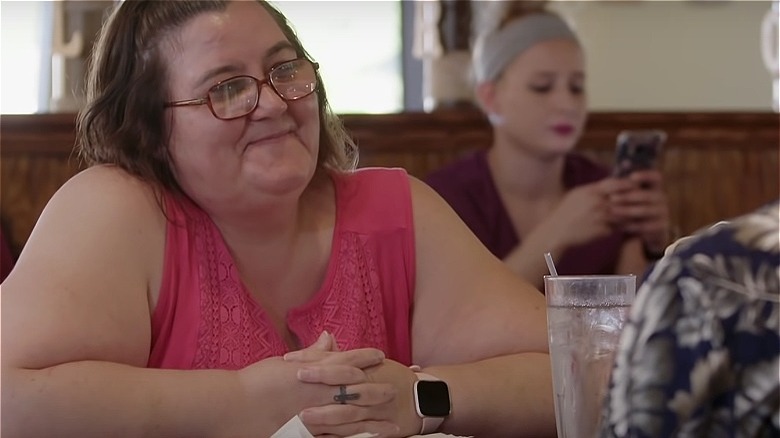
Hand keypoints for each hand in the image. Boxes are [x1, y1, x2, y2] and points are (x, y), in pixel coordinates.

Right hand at [235, 333, 395, 436]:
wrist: (233, 404)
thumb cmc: (256, 381)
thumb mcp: (285, 362)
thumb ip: (311, 353)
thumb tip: (329, 338)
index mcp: (311, 370)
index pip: (345, 360)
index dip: (365, 357)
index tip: (381, 355)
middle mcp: (316, 390)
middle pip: (354, 389)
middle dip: (376, 389)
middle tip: (396, 388)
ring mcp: (313, 413)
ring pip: (351, 416)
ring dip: (373, 419)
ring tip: (393, 422)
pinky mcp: (306, 431)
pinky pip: (336, 436)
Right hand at [538, 178, 632, 249]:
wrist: (557, 231)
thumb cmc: (565, 211)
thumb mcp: (576, 194)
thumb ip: (593, 188)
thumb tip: (609, 182)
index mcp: (591, 192)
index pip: (615, 184)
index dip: (628, 184)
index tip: (636, 185)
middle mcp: (597, 203)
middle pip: (623, 198)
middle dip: (633, 199)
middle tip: (640, 200)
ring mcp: (600, 217)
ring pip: (623, 214)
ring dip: (630, 214)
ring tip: (636, 214)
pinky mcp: (602, 230)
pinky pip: (617, 227)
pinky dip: (621, 227)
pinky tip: (624, 227)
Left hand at [609, 170, 669, 252]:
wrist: (642, 231)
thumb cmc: (631, 207)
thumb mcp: (628, 194)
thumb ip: (626, 181)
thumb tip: (625, 162)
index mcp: (655, 187)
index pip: (656, 177)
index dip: (646, 175)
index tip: (632, 177)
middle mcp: (661, 199)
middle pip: (647, 195)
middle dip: (628, 196)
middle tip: (611, 198)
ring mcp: (663, 213)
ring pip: (645, 210)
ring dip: (627, 211)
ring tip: (612, 211)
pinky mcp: (660, 227)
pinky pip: (645, 226)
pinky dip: (631, 225)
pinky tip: (618, 225)